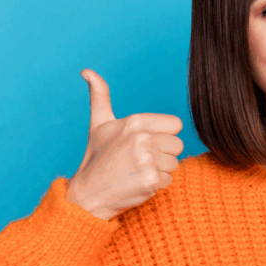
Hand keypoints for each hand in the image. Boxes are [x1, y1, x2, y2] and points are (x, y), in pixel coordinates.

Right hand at [66, 69, 184, 220]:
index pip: (175, 124)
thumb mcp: (99, 125)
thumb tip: (86, 71)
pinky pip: (169, 181)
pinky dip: (156, 185)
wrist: (88, 194)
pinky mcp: (150, 180)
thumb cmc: (97, 158)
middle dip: (163, 154)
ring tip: (137, 171)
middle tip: (140, 160)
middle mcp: (142, 138)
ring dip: (160, 170)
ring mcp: (147, 160)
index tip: (147, 142)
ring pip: (175, 164)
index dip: (164, 135)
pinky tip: (137, 183)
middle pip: (178, 145)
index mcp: (135, 121)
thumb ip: (100, 96)